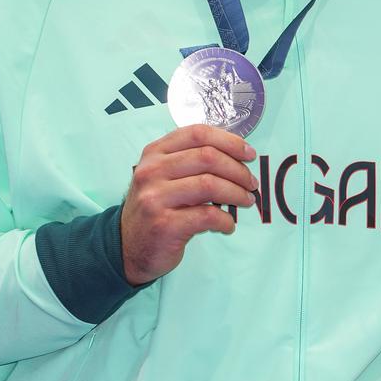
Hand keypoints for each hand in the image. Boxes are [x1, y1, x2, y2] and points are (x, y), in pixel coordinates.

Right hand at [119, 124, 257, 284]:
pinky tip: (228, 225)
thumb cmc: (156, 208)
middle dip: (238, 170)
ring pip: (210, 184)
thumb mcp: (164, 177)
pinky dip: (226, 220)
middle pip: (208, 157)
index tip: (248, 154)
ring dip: (236, 193)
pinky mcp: (164, 224)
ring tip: (246, 201)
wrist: (128, 247)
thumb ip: (191, 161)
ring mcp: (155, 198)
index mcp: (154, 153)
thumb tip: (237, 156)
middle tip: (251, 183)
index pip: (198, 134)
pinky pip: (207, 216)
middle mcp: (151, 171)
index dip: (230, 141)